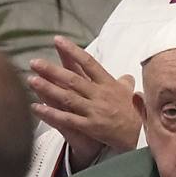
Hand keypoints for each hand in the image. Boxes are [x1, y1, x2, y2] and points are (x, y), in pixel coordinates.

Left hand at [28, 36, 140, 170]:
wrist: (144, 136)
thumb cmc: (139, 114)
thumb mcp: (133, 94)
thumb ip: (125, 83)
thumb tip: (126, 76)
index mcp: (108, 83)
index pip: (88, 63)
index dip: (72, 50)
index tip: (58, 40)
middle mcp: (99, 94)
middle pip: (72, 79)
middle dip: (52, 70)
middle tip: (34, 62)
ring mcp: (94, 110)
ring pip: (67, 97)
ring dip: (48, 88)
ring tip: (31, 79)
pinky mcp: (90, 127)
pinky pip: (67, 119)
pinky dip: (51, 113)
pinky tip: (36, 107)